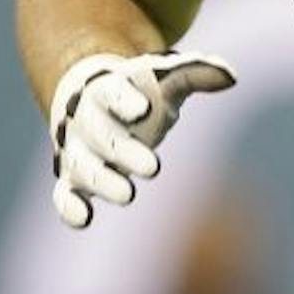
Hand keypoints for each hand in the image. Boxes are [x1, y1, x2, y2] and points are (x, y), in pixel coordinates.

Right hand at [47, 50, 236, 227]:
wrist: (96, 100)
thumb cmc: (139, 91)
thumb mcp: (165, 78)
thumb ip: (195, 74)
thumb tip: (230, 75)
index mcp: (105, 88)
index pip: (110, 92)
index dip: (123, 100)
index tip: (141, 108)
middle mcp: (85, 119)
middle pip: (98, 133)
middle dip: (122, 150)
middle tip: (152, 167)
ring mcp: (78, 150)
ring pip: (82, 166)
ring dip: (102, 181)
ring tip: (128, 194)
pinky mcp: (73, 179)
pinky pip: (64, 194)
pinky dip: (69, 207)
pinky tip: (84, 219)